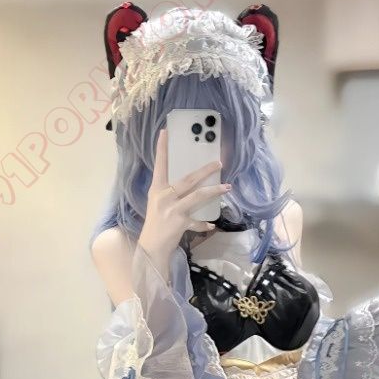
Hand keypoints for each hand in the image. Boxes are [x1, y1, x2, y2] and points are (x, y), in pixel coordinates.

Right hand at [138, 129, 230, 263]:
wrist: (151, 247)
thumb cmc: (156, 223)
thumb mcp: (159, 204)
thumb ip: (172, 193)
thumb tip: (192, 183)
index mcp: (157, 189)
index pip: (160, 165)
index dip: (162, 148)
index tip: (165, 131)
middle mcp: (164, 196)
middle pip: (188, 179)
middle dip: (205, 170)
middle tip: (219, 162)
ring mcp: (172, 209)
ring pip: (197, 195)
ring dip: (214, 190)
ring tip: (227, 187)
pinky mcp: (180, 223)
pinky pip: (197, 222)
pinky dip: (204, 224)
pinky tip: (211, 225)